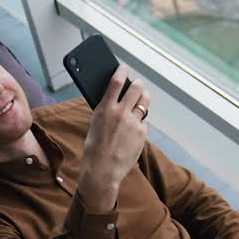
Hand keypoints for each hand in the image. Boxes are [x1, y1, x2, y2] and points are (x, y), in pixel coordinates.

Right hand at [79, 65, 152, 211]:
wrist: (103, 170)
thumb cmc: (95, 149)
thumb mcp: (95, 124)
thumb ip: (106, 111)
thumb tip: (114, 100)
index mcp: (105, 109)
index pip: (116, 82)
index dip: (121, 71)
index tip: (124, 67)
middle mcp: (121, 113)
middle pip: (136, 88)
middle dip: (138, 84)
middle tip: (138, 84)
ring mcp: (133, 123)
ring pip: (144, 103)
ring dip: (143, 98)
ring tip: (142, 98)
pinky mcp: (142, 133)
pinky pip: (144, 122)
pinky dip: (140, 122)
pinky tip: (135, 127)